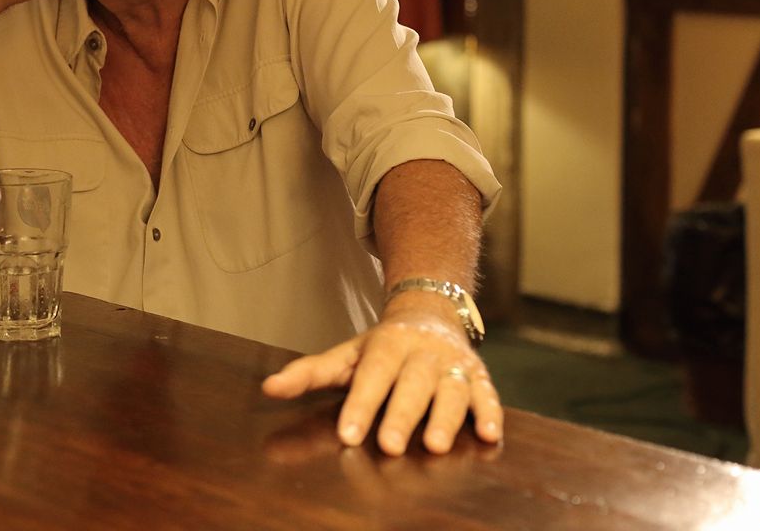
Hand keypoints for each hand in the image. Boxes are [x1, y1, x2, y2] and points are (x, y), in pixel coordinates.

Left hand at [261, 294, 501, 455]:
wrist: (431, 313)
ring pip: (451, 391)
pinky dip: (491, 413)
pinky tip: (490, 435)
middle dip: (401, 416)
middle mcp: (422, 354)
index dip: (360, 406)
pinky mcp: (480, 377)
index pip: (371, 377)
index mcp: (387, 346)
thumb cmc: (382, 347)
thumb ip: (309, 372)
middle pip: (411, 386)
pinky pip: (488, 394)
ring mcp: (453, 365)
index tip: (347, 435)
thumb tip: (268, 388)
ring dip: (446, 418)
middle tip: (389, 446)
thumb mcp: (346, 354)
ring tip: (436, 446)